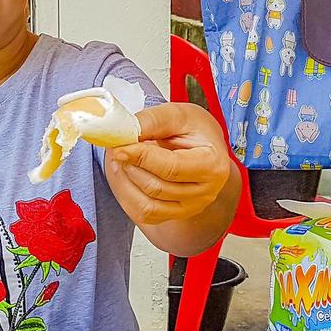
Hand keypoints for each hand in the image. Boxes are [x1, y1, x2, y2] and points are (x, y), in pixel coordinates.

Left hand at [105, 103, 236, 224]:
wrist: (203, 147)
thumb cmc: (194, 130)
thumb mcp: (177, 114)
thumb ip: (151, 121)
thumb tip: (125, 132)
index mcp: (213, 164)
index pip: (171, 168)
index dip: (141, 158)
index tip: (119, 147)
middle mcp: (205, 192)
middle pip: (156, 188)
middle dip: (131, 167)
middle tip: (118, 148)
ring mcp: (190, 207)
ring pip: (147, 205)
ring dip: (126, 182)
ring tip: (122, 160)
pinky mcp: (174, 215)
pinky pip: (144, 214)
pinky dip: (128, 195)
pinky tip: (127, 175)